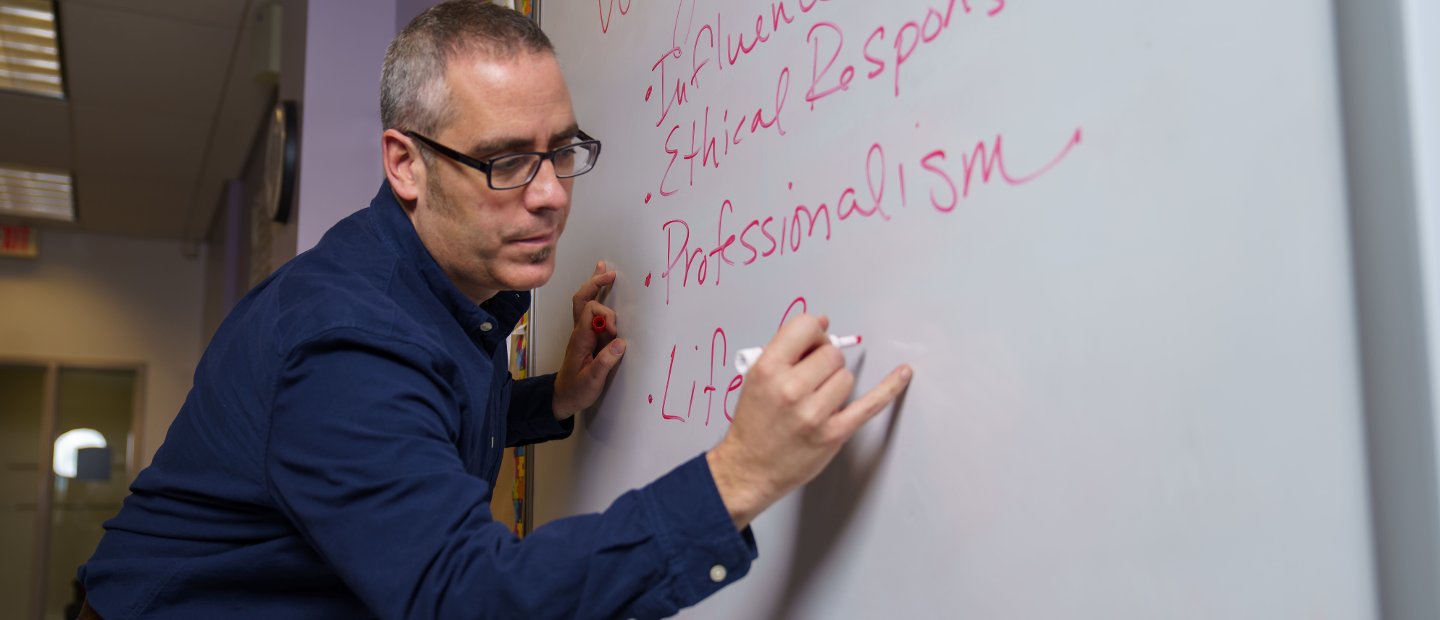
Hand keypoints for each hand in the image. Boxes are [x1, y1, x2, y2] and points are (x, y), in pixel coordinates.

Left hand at [552, 261, 625, 418]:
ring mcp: (582, 333)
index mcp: (580, 339)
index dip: (605, 317)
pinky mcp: (587, 337)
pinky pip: (590, 311)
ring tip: (606, 271)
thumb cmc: (576, 390)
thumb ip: (605, 362)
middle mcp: (580, 332)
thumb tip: (620, 344)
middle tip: (610, 274)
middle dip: (596, 284)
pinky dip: (597, 296)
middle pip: (583, 299)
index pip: (590, 313)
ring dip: (595, 286)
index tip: (614, 332)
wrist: (561, 397)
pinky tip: (603, 289)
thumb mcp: (592, 381)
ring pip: (585, 302)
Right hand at [705, 314, 912, 529]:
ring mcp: (814, 413)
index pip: (805, 327)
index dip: (814, 334)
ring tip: (816, 400)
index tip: (814, 343)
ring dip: (835, 384)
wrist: (749, 468)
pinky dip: (889, 388)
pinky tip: (902, 374)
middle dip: (825, 362)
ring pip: (846, 377)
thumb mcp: (757, 378)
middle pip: (831, 354)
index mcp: (768, 369)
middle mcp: (790, 389)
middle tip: (811, 378)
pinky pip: (870, 404)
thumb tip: (822, 323)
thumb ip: (787, 349)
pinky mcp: (834, 433)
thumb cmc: (754, 424)